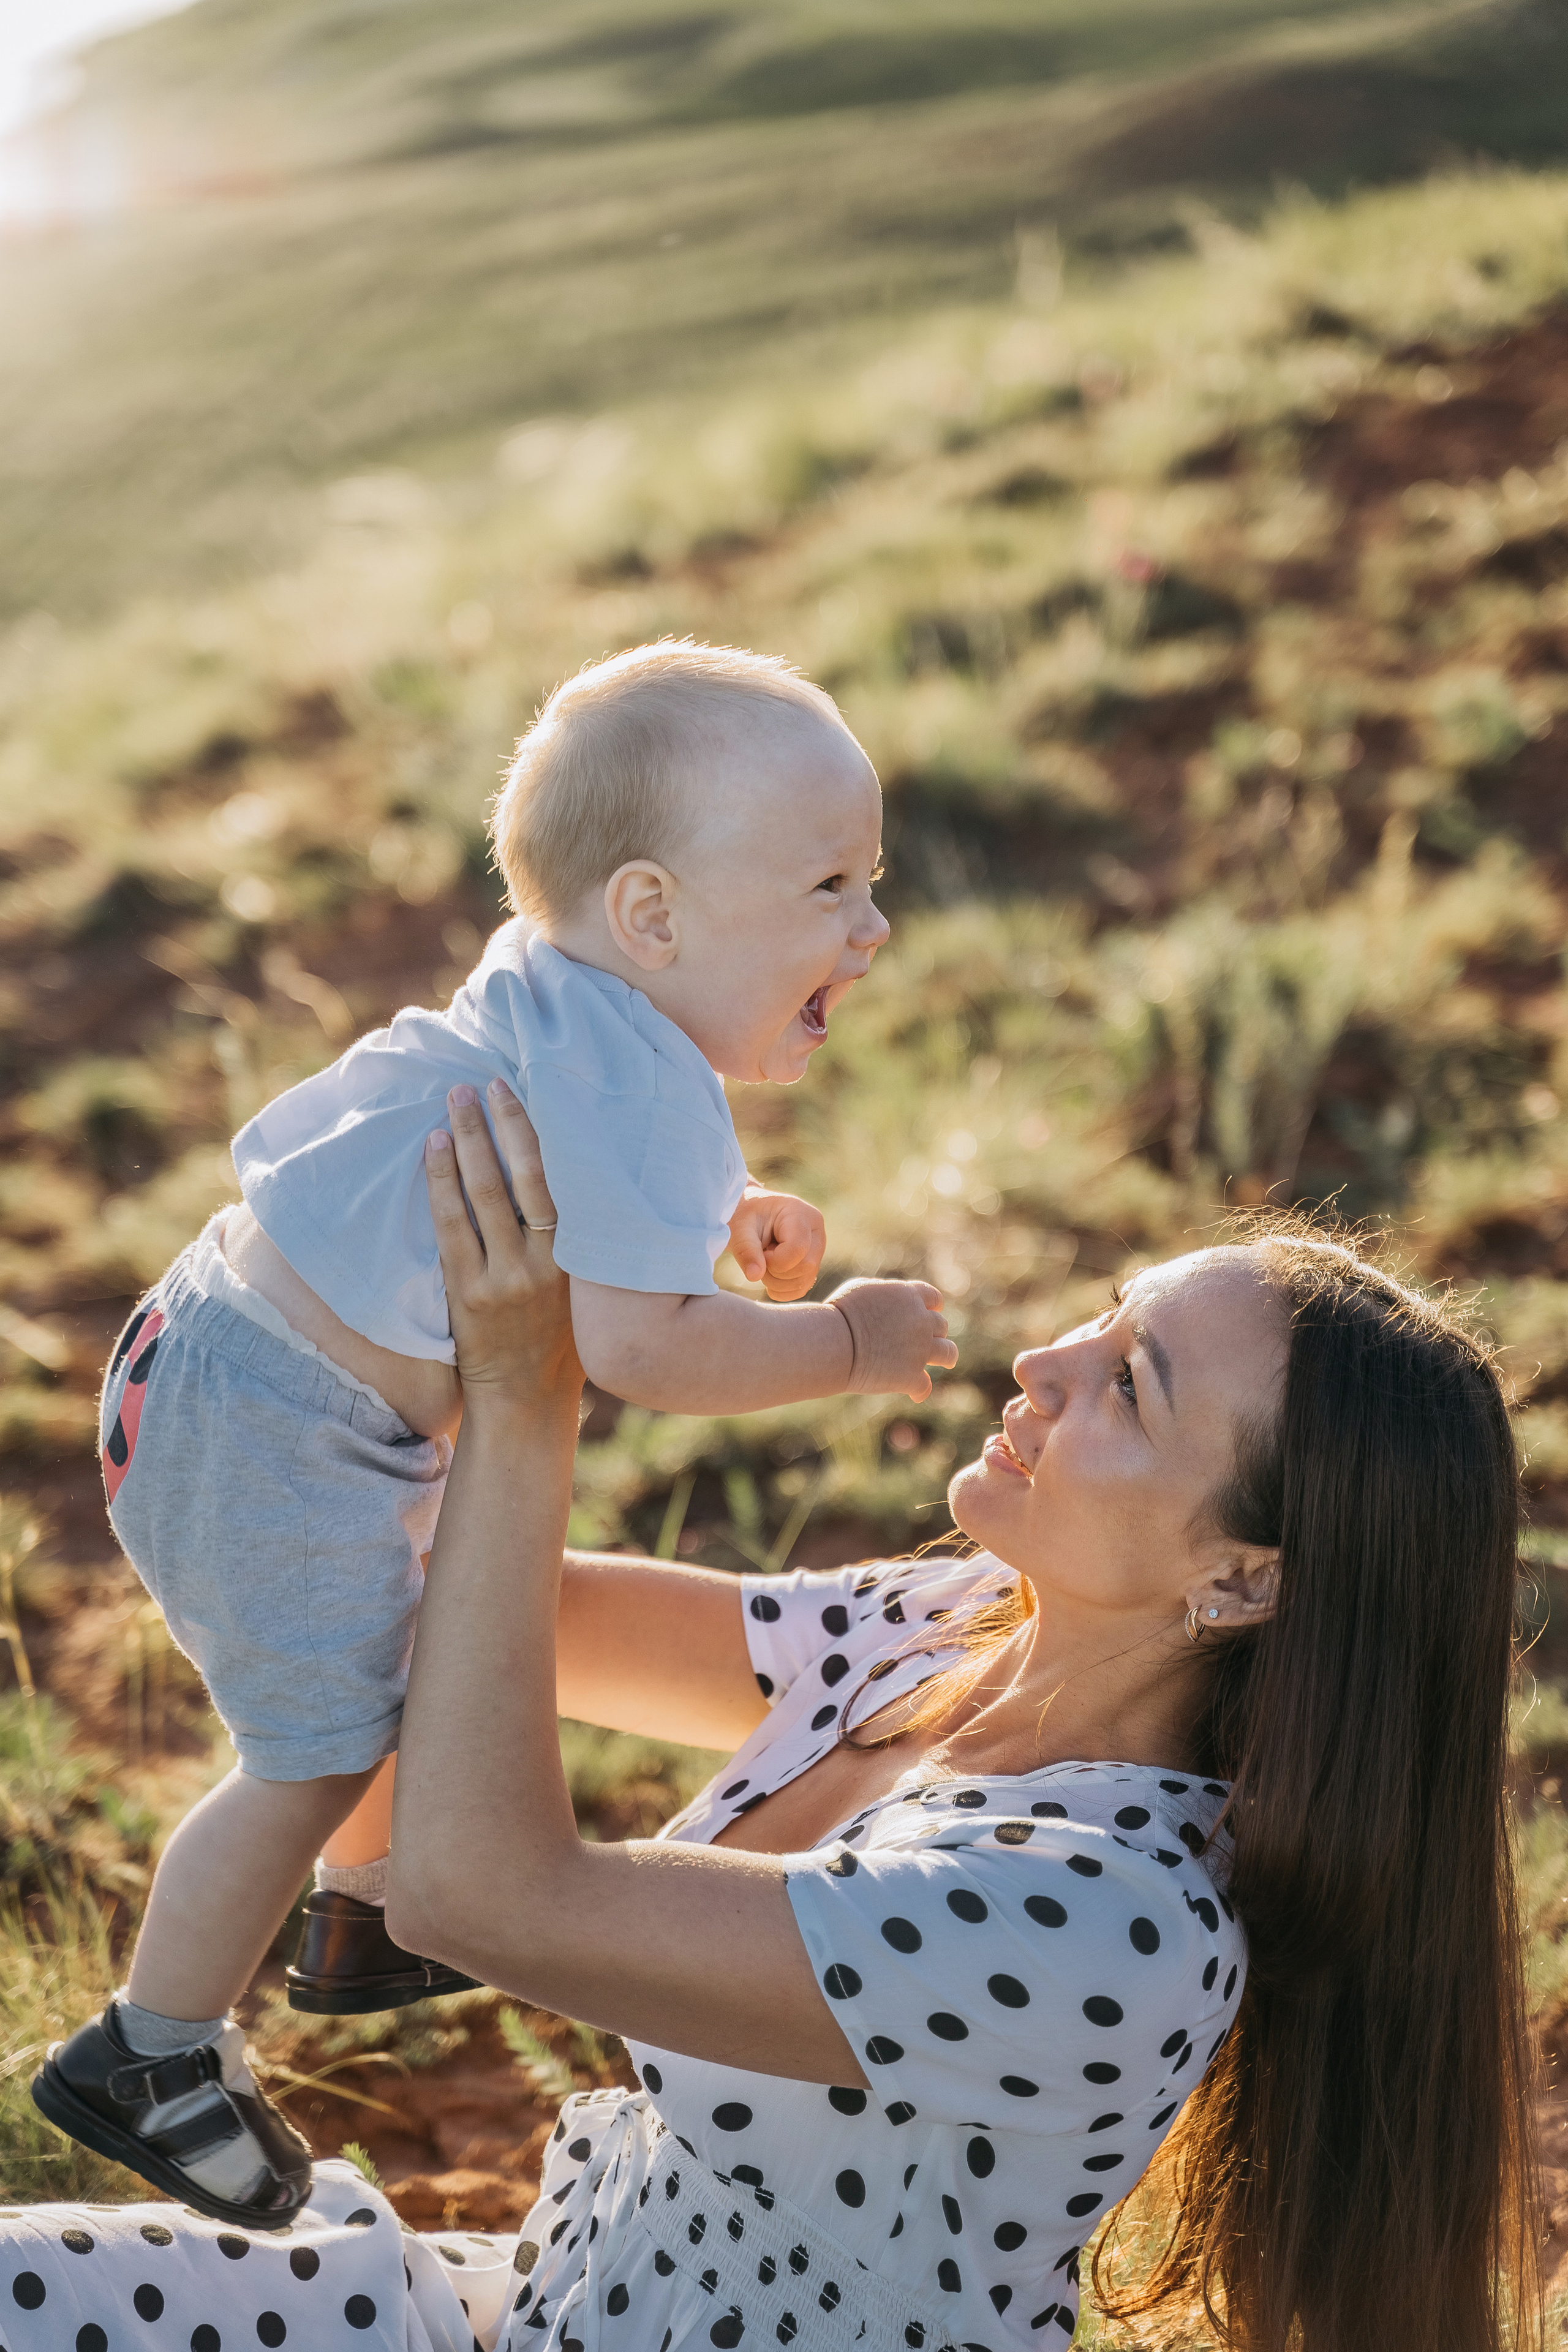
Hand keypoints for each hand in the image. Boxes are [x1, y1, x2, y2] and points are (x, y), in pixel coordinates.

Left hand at [424, 1080, 582, 1414]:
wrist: (527, 1398)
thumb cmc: (562, 1336)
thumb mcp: (586, 1286)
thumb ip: (580, 1238)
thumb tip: (571, 1169)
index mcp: (582, 1256)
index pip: (564, 1180)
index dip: (545, 1131)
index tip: (530, 1089)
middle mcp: (548, 1263)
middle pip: (524, 1177)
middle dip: (503, 1124)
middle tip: (485, 1082)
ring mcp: (505, 1278)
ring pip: (485, 1195)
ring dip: (467, 1142)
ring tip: (453, 1101)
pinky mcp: (468, 1293)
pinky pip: (451, 1227)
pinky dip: (441, 1184)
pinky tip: (433, 1150)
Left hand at [727, 1185, 826, 1301]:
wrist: (750, 1215)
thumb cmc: (746, 1216)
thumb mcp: (740, 1227)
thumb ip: (746, 1250)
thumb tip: (754, 1276)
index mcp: (802, 1215)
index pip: (798, 1249)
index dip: (775, 1260)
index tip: (759, 1251)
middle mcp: (816, 1233)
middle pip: (806, 1266)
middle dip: (776, 1272)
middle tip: (760, 1258)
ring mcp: (816, 1251)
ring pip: (803, 1281)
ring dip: (776, 1282)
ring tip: (763, 1263)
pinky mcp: (811, 1267)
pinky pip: (801, 1290)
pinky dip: (780, 1291)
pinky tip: (768, 1275)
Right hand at [826, 1276, 958, 1399]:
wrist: (836, 1343)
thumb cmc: (840, 1314)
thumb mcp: (861, 1290)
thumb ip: (884, 1293)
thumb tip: (888, 1301)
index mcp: (909, 1297)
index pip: (934, 1298)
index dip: (933, 1307)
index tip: (930, 1312)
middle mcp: (921, 1322)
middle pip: (941, 1326)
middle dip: (934, 1332)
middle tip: (925, 1340)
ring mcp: (920, 1350)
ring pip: (948, 1353)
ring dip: (946, 1356)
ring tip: (945, 1361)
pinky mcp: (912, 1376)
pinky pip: (925, 1387)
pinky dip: (919, 1391)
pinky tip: (915, 1395)